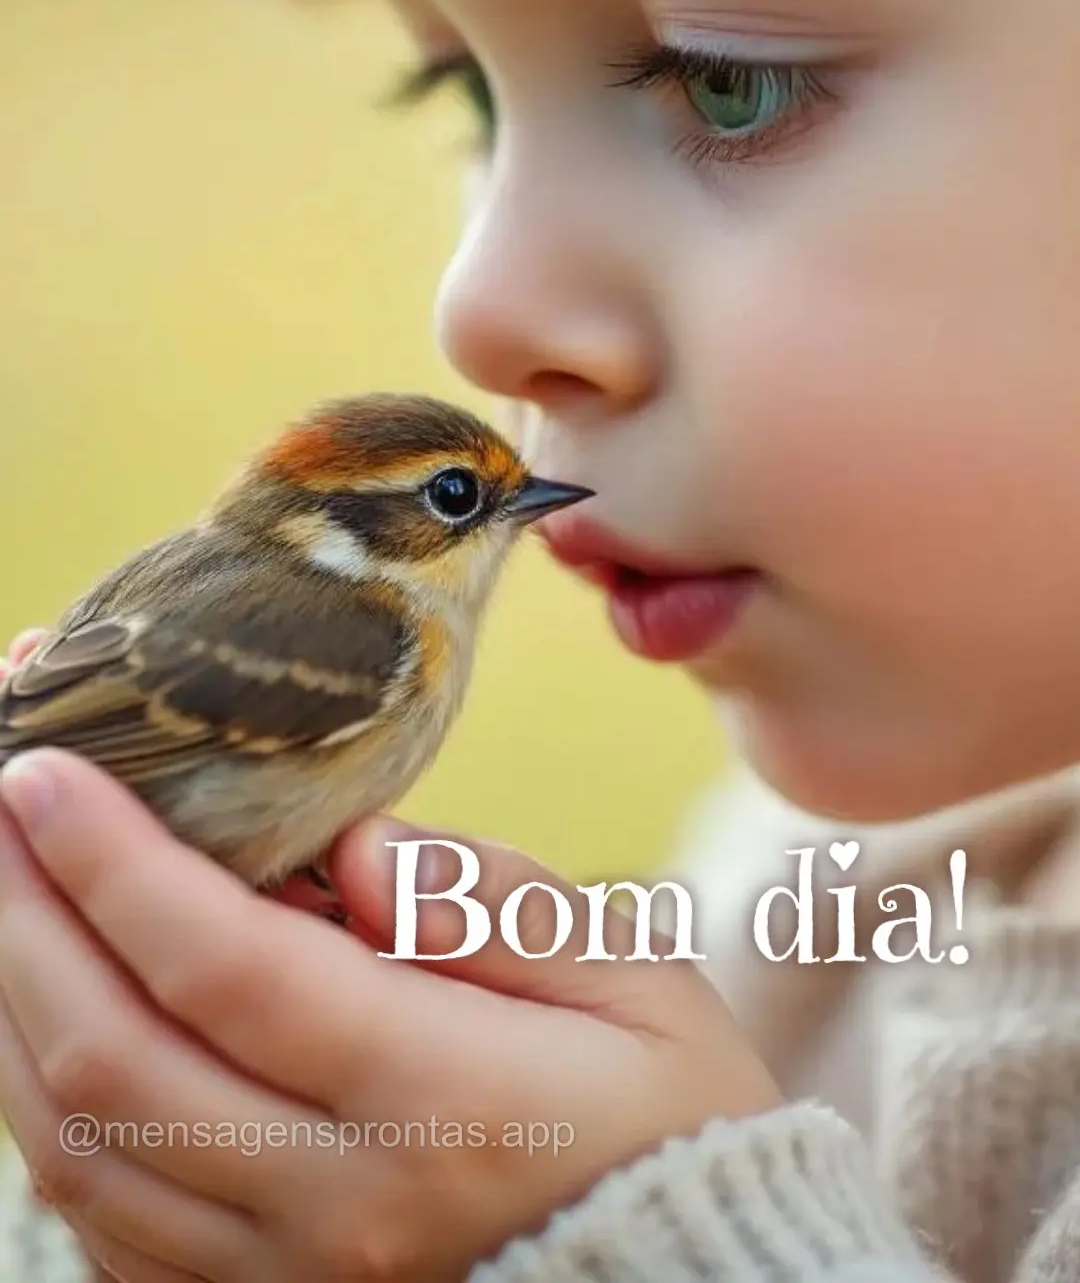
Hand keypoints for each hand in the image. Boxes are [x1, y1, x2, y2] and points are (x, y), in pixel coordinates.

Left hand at [0, 729, 777, 1282]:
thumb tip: (349, 847)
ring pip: (84, 1152)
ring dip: (13, 1006)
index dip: (116, 863)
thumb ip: (491, 902)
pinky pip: (108, 1225)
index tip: (46, 769)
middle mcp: (341, 1209)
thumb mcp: (630, 977)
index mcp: (444, 1100)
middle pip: (116, 1059)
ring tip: (3, 885)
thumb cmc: (671, 1113)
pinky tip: (45, 1016)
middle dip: (24, 911)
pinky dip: (51, 1111)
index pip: (228, 970)